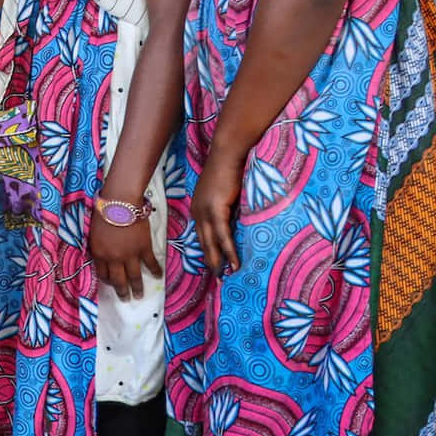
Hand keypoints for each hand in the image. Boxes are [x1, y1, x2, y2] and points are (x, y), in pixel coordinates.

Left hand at [89, 208, 161, 299]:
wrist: (120, 203)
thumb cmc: (104, 212)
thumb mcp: (94, 232)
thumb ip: (99, 246)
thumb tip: (101, 255)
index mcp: (99, 253)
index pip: (102, 273)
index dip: (107, 281)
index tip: (111, 284)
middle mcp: (114, 258)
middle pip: (118, 280)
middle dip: (122, 291)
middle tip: (126, 299)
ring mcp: (130, 255)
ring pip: (134, 277)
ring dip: (137, 288)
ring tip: (139, 295)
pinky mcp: (144, 249)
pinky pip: (151, 264)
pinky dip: (155, 271)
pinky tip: (158, 277)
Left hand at [192, 149, 244, 275]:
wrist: (228, 154)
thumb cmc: (230, 171)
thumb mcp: (225, 195)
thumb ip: (228, 211)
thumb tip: (237, 226)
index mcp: (198, 208)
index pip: (201, 236)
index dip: (207, 253)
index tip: (213, 269)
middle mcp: (198, 212)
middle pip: (203, 243)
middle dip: (211, 263)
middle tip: (218, 281)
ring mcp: (205, 211)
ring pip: (211, 243)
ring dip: (219, 262)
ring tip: (226, 278)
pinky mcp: (216, 209)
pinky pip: (223, 235)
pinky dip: (229, 251)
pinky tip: (234, 263)